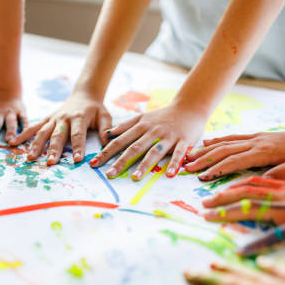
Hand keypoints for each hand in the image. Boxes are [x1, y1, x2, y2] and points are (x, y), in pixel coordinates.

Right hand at [10, 92, 111, 164]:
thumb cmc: (96, 109)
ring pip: (43, 132)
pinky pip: (34, 127)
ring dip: (36, 145)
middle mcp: (64, 118)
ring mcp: (53, 119)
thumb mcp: (105, 116)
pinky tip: (14, 143)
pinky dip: (24, 134)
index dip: (77, 147)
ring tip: (30, 158)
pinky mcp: (47, 119)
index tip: (76, 160)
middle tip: (50, 163)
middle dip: (54, 150)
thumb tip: (108, 142)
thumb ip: (106, 129)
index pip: (78, 135)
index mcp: (79, 118)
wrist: (84, 94)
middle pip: (58, 135)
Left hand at [90, 103, 204, 179]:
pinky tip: (168, 174)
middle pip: (134, 148)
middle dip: (121, 161)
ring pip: (154, 151)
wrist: (189, 107)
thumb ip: (125, 126)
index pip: (120, 141)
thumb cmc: (164, 116)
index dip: (106, 152)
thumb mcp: (143, 117)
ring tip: (135, 178)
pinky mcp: (184, 141)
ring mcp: (168, 137)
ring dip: (144, 165)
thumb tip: (107, 134)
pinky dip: (174, 164)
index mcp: (141, 126)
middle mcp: (153, 132)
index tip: (94, 163)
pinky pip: (178, 154)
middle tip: (109, 174)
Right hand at [185, 122, 284, 180]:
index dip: (217, 169)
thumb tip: (265, 181)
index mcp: (263, 152)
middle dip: (204, 159)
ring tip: (189, 157)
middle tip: (187, 168)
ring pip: (224, 143)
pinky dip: (216, 140)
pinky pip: (231, 138)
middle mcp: (255, 143)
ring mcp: (254, 138)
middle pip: (223, 150)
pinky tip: (207, 143)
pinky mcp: (256, 137)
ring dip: (206, 150)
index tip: (202, 177)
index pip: (235, 160)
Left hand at [201, 176, 284, 254]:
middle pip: (247, 193)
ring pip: (254, 208)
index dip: (232, 185)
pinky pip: (277, 235)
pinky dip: (258, 243)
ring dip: (228, 212)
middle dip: (222, 197)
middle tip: (202, 203)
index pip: (254, 183)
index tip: (214, 189)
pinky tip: (242, 250)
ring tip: (207, 216)